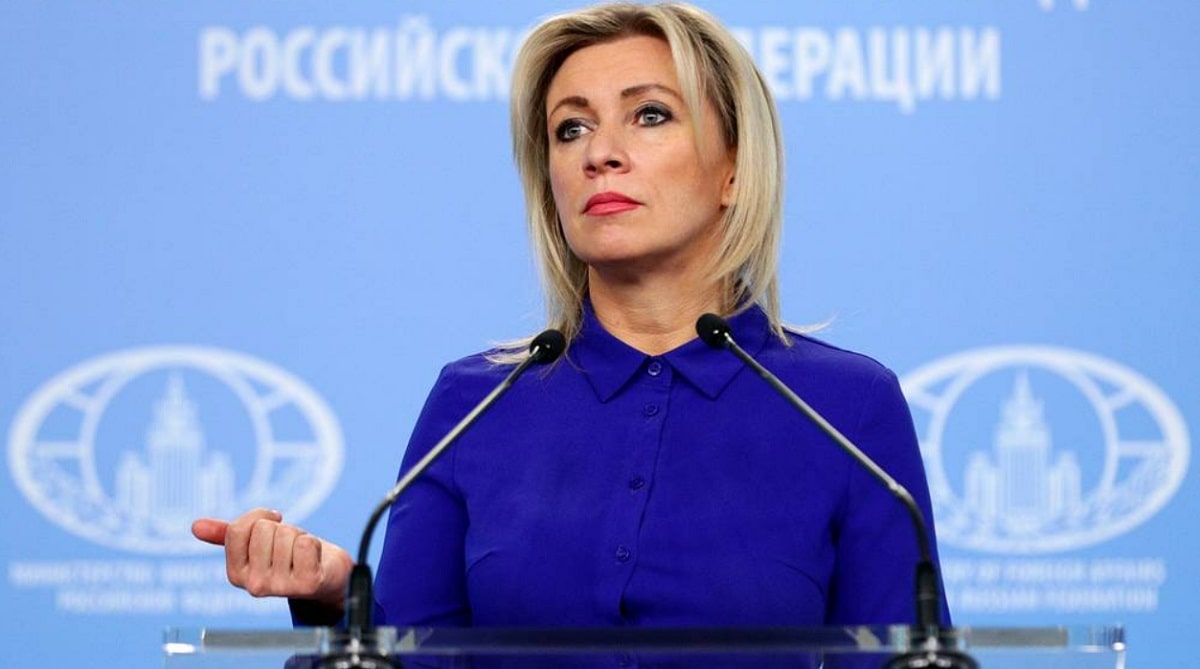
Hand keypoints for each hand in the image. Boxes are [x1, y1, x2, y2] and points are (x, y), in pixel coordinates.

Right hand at [192, 508, 353, 612]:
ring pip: (286, 534)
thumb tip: (195, 526)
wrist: (327, 578)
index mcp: (235, 574)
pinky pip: (306, 543)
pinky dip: (314, 543)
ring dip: (299, 537)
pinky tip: (314, 558)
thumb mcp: (257, 543)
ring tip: (302, 554)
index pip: (239, 528)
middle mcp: (254, 585)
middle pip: (265, 529)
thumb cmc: (291, 557)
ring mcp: (280, 587)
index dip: (260, 518)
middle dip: (282, 529)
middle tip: (290, 547)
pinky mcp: (307, 584)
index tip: (273, 524)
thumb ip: (227, 534)